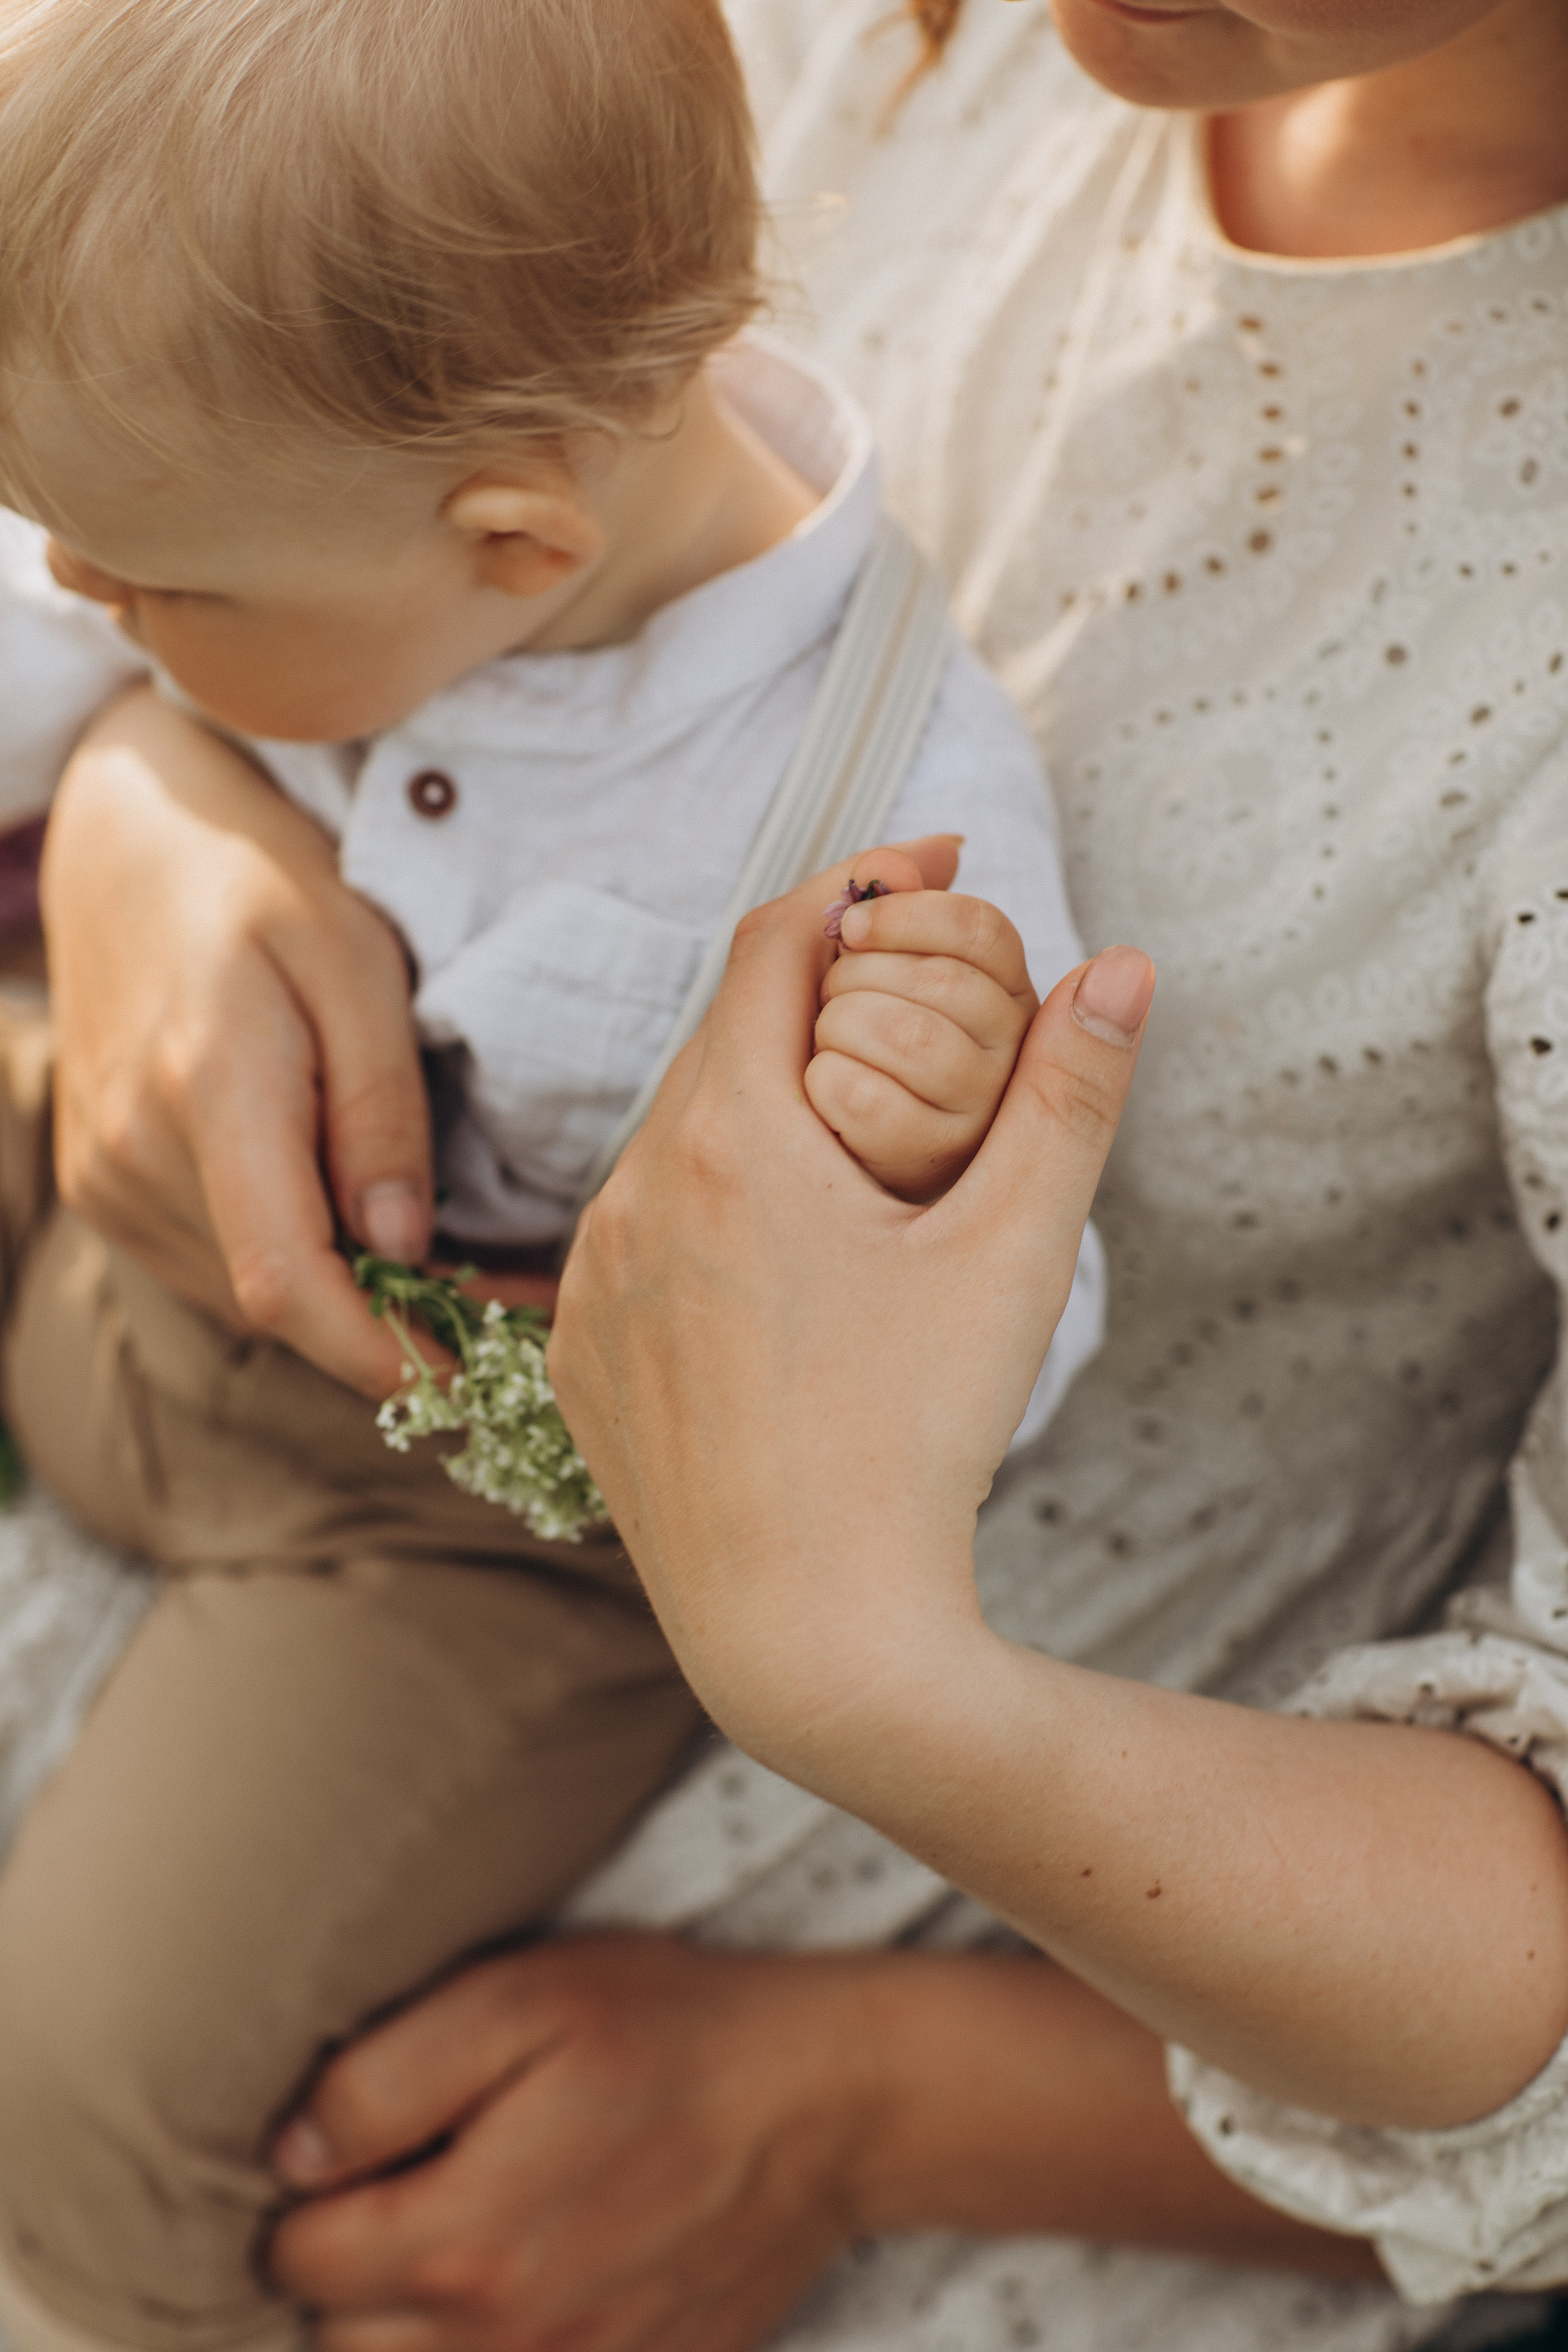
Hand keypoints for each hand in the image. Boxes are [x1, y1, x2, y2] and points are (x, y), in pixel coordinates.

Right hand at [44, 685, 431, 1394]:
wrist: (125, 842)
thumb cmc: (260, 880)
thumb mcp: (356, 962)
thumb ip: (380, 1106)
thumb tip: (400, 1245)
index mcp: (206, 1090)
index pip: (287, 1283)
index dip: (384, 1352)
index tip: (478, 1374)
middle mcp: (134, 1155)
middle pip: (277, 1304)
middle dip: (398, 1328)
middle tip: (514, 1309)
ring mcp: (105, 1179)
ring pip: (246, 1297)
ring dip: (350, 1303)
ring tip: (457, 1268)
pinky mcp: (102, 1186)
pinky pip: (213, 1266)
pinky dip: (295, 1269)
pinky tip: (363, 1231)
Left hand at [268, 1934, 1378, 2351]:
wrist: (833, 2097)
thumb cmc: (677, 2030)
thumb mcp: (521, 1999)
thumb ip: (384, 2080)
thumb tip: (292, 2154)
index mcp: (466, 2245)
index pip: (297, 2261)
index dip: (303, 2191)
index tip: (347, 2137)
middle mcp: (509, 2340)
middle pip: (342, 2343)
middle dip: (342, 2268)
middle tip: (395, 2176)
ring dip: (407, 2316)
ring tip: (452, 2222)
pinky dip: (489, 2338)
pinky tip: (526, 2264)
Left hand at [550, 834, 1151, 1781]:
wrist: (808, 1636)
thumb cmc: (916, 1443)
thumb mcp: (1015, 1258)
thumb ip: (1069, 1098)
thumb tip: (1120, 966)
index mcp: (730, 1141)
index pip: (774, 944)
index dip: (856, 884)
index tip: (927, 865)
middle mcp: (633, 1194)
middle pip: (723, 1036)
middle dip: (816, 994)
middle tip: (915, 987)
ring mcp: (594, 1280)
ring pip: (676, 1137)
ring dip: (759, 1104)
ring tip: (858, 1125)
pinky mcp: (581, 1354)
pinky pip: (640, 1234)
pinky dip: (707, 1205)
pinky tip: (781, 1246)